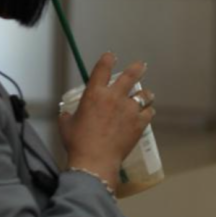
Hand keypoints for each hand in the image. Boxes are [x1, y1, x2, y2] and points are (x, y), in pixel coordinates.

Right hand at [59, 53, 155, 190]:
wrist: (95, 161)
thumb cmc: (78, 142)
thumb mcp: (66, 125)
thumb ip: (68, 115)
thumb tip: (67, 114)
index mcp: (95, 94)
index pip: (102, 69)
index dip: (108, 59)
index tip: (111, 56)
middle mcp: (114, 97)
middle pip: (130, 76)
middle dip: (137, 68)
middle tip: (141, 65)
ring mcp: (129, 109)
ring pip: (144, 95)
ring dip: (145, 94)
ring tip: (146, 95)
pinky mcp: (139, 123)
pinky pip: (149, 112)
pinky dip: (148, 112)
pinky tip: (146, 113)